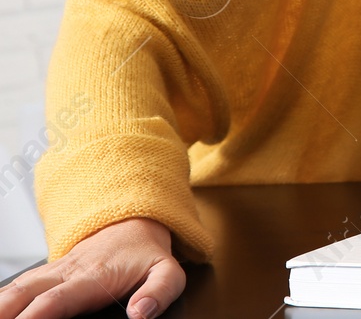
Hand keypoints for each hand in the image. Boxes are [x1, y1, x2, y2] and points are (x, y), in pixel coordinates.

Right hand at [0, 217, 182, 318]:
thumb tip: (141, 313)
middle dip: (7, 311)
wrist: (135, 225)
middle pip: (26, 292)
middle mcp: (68, 272)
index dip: (36, 315)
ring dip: (1, 303)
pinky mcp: (46, 273)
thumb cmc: (146, 254)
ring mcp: (54, 271)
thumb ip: (159, 292)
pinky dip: (3, 297)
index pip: (57, 299)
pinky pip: (18, 285)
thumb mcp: (168, 272)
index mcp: (94, 276)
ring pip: (17, 286)